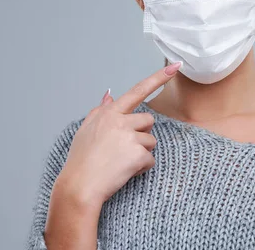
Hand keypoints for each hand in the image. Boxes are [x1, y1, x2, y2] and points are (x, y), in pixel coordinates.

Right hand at [55, 62, 181, 208]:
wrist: (79, 187)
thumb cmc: (81, 160)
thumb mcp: (85, 130)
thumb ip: (99, 111)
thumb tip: (110, 94)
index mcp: (109, 113)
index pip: (137, 91)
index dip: (158, 78)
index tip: (175, 66)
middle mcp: (120, 121)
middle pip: (148, 121)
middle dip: (140, 134)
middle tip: (120, 149)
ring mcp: (130, 137)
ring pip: (150, 141)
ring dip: (141, 152)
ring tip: (119, 161)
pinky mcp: (138, 154)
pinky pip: (150, 159)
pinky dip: (141, 167)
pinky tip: (124, 171)